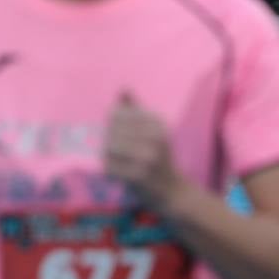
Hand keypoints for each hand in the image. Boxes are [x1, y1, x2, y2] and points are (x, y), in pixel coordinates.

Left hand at [104, 93, 183, 212]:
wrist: (172, 190)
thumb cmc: (158, 157)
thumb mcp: (153, 130)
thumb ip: (136, 110)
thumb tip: (123, 88)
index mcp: (158, 122)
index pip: (117, 114)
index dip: (112, 124)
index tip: (120, 135)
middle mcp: (155, 136)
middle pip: (111, 131)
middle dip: (108, 141)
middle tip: (117, 152)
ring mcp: (147, 156)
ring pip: (108, 148)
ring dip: (107, 157)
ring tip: (117, 161)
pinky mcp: (138, 175)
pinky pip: (109, 167)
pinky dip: (109, 171)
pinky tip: (118, 173)